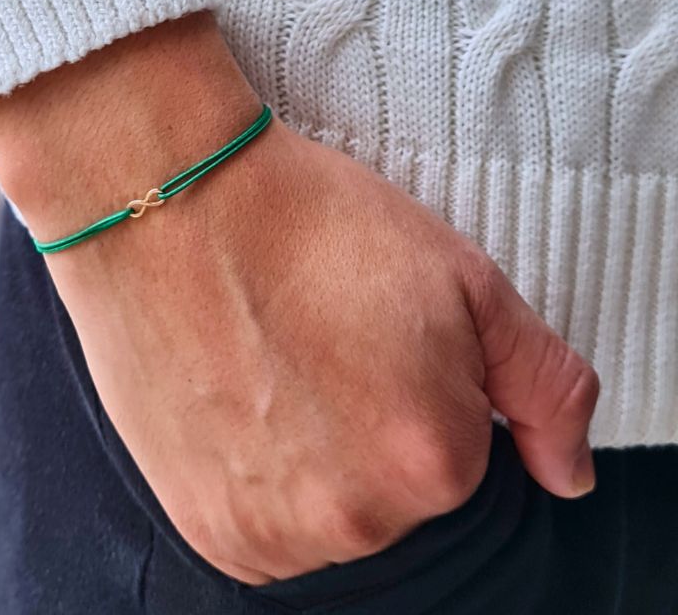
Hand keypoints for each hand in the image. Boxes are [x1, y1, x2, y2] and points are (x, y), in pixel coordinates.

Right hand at [0, 13, 599, 584]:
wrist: (168, 202)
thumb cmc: (304, 220)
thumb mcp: (460, 275)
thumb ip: (543, 383)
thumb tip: (566, 472)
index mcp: (432, 458)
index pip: (459, 451)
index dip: (416, 378)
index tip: (365, 326)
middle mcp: (354, 518)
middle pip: (393, 490)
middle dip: (367, 423)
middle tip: (311, 337)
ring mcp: (271, 531)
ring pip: (329, 512)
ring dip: (310, 456)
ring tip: (264, 362)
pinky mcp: (206, 526)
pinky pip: (264, 526)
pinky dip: (256, 475)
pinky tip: (233, 396)